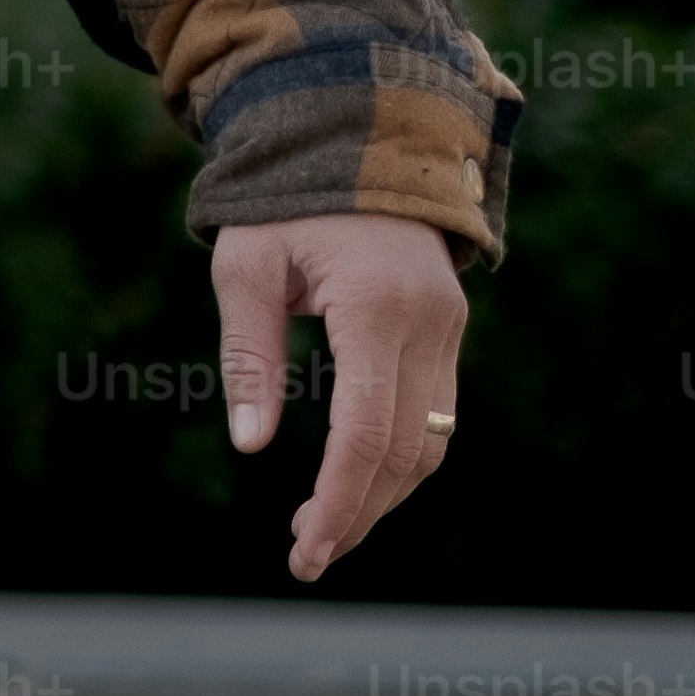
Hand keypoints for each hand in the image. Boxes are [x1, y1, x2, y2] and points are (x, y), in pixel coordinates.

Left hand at [214, 208, 470, 581]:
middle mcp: (428, 325)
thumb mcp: (245, 268)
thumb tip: (250, 446)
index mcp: (375, 307)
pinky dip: (398, 458)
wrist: (351, 140)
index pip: (365, 434)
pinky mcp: (448, 333)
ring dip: (383, 494)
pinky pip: (434, 415)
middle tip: (306, 555)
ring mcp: (449, 330)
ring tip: (322, 529)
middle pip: (407, 453)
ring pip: (431, 443)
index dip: (338, 499)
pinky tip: (354, 481)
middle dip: (359, 512)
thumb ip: (250, 356)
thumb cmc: (281, 203)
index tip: (304, 547)